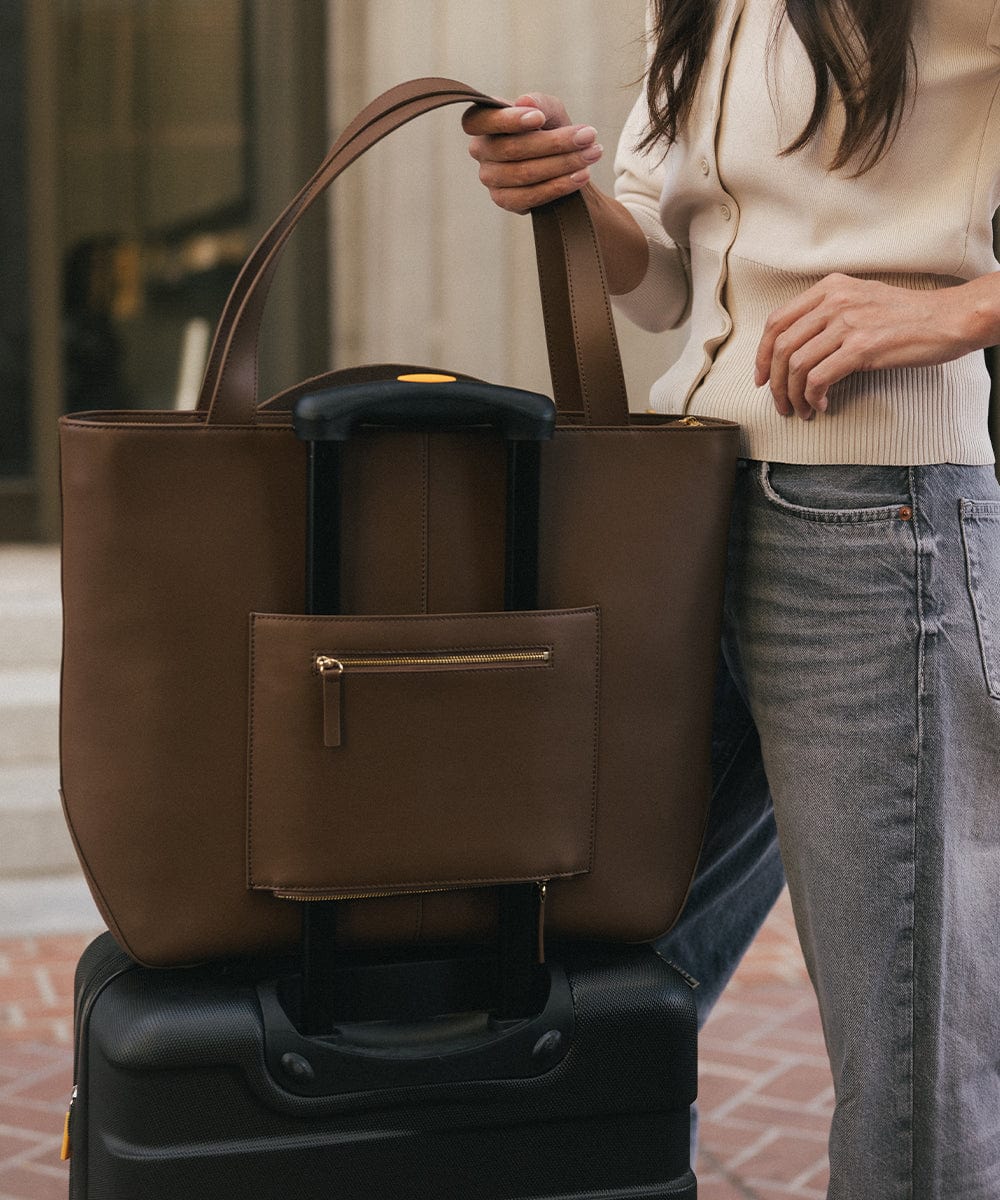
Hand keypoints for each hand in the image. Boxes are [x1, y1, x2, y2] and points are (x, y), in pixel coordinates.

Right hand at [462, 92, 603, 213]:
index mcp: (482, 122)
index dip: (508, 121)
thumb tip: (524, 102)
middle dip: (555, 142)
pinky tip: (582, 175)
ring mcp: (489, 178)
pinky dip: (559, 186)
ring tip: (592, 153)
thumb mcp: (549, 110)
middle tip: (589, 135)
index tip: (540, 118)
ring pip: (524, 173)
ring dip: (563, 164)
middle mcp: (480, 150)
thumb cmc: (548, 129)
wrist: (559, 162)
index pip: (480, 121)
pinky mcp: (504, 200)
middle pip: (512, 149)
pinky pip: (530, 197)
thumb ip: (540, 103)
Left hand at [754, 273, 990, 419]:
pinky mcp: (862, 347)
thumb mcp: (860, 300)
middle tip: (780, 403)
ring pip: (796, 365)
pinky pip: (818, 378)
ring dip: (793, 395)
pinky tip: (823, 405)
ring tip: (802, 410)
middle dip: (774, 383)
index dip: (762, 355)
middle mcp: (834, 301)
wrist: (947, 319)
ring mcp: (848, 322)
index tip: (761, 378)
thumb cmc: (906, 316)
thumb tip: (794, 350)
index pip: (777, 322)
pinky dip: (814, 397)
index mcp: (829, 288)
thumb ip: (827, 315)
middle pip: (781, 347)